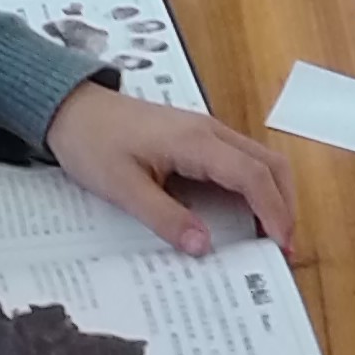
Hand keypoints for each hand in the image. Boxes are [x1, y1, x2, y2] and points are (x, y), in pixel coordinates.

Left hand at [46, 81, 296, 258]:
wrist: (70, 108)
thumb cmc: (92, 144)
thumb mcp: (123, 188)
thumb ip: (165, 217)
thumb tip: (203, 246)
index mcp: (195, 141)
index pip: (252, 176)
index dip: (274, 211)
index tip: (280, 244)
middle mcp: (209, 131)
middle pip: (269, 164)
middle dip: (284, 204)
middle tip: (282, 244)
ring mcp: (206, 131)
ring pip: (259, 159)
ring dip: (272, 194)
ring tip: (269, 233)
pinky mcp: (197, 136)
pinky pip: (239, 160)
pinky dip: (253, 187)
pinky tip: (243, 213)